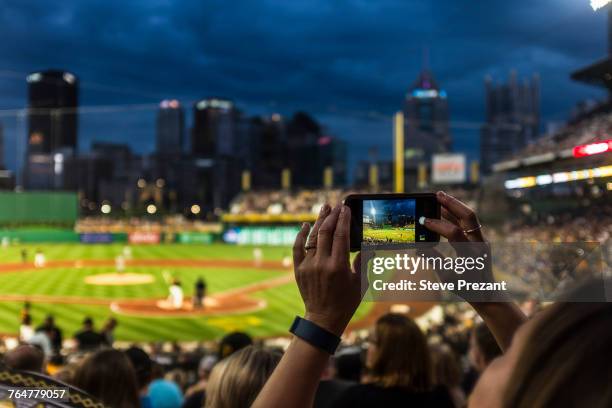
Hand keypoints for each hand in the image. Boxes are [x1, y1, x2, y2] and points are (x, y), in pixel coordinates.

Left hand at [293, 204, 363, 335]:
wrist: (324, 318)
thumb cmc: (346, 301)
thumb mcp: (360, 282)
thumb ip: (363, 261)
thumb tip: (368, 244)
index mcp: (338, 266)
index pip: (341, 235)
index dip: (343, 219)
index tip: (346, 208)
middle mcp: (322, 264)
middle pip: (326, 232)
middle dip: (331, 216)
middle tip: (336, 206)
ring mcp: (308, 266)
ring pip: (312, 238)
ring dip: (318, 221)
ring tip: (324, 208)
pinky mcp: (298, 270)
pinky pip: (297, 248)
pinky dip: (300, 235)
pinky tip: (305, 225)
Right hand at [421, 191, 493, 298]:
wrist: (487, 293)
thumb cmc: (466, 288)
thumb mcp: (447, 278)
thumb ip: (434, 261)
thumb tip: (417, 249)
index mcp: (471, 256)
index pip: (455, 233)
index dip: (438, 226)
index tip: (423, 221)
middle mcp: (479, 244)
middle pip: (469, 217)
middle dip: (452, 204)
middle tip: (437, 194)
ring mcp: (481, 240)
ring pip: (469, 217)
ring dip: (454, 206)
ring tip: (438, 196)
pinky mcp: (480, 239)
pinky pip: (468, 223)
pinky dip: (455, 215)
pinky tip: (443, 210)